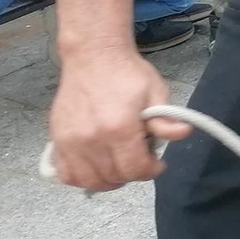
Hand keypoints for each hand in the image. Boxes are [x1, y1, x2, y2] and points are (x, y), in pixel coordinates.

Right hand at [46, 47, 186, 192]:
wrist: (93, 57)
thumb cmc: (127, 74)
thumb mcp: (155, 91)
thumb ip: (166, 119)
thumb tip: (183, 133)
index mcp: (119, 128)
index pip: (135, 168)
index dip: (151, 170)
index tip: (158, 164)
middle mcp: (91, 140)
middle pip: (113, 177)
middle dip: (133, 173)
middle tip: (141, 159)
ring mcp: (70, 142)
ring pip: (89, 181)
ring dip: (109, 180)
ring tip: (121, 167)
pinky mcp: (56, 140)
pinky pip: (66, 174)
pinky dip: (82, 178)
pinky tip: (97, 168)